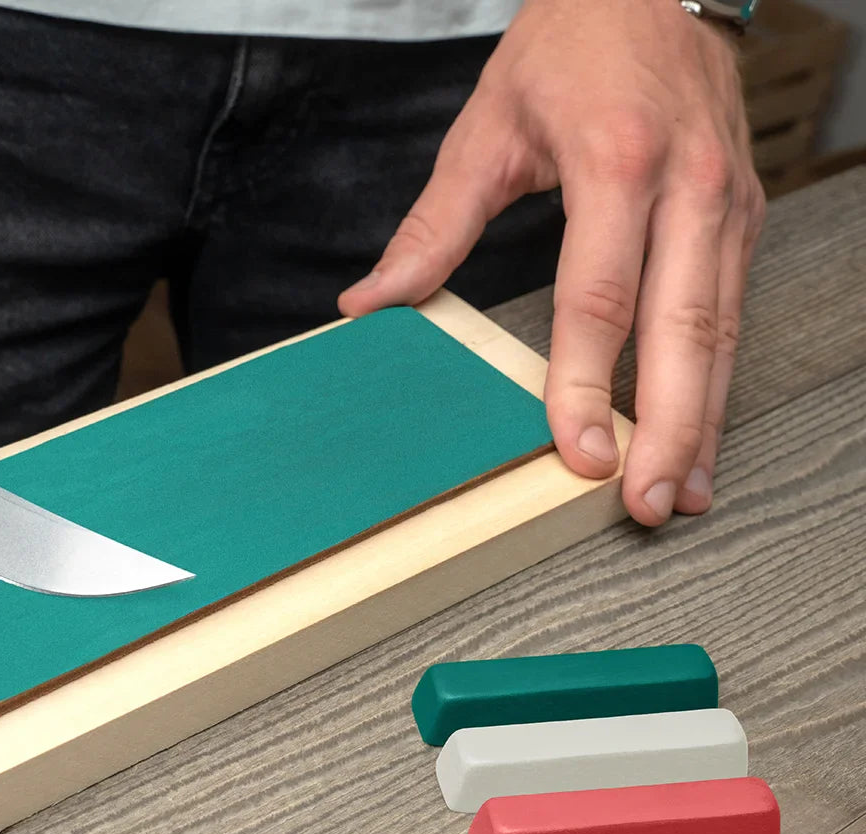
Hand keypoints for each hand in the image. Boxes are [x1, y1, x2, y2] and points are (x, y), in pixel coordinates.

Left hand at [338, 0, 764, 525]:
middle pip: (682, 331)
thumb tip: (372, 301)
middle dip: (667, 429)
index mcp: (617, 162)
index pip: (600, 295)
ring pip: (723, 332)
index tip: (576, 451)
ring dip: (705, 421)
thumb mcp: (487, 126)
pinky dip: (720, 380)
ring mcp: (727, 202)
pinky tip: (703, 431)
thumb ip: (434, 224)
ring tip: (684, 492)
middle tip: (647, 504)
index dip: (587, 382)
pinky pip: (735, 311)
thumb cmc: (573, 44)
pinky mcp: (745, 213)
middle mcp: (688, 187)